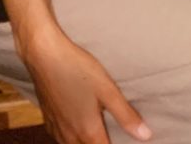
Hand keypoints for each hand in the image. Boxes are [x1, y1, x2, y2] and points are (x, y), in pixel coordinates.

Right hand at [4, 0, 150, 143]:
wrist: (44, 55)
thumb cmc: (77, 69)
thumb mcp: (107, 89)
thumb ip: (126, 115)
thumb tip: (146, 136)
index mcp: (88, 132)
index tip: (125, 142)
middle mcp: (70, 136)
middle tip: (112, 136)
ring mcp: (56, 128)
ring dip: (85, 143)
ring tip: (97, 134)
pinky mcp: (47, 119)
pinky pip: (61, 139)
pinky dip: (72, 139)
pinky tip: (76, 127)